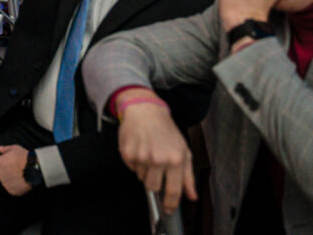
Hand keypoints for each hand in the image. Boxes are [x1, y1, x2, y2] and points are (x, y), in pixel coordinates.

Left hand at [0, 145, 31, 195]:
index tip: (12, 162)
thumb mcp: (15, 148)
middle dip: (6, 171)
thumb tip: (0, 149)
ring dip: (11, 179)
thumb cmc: (24, 158)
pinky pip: (12, 189)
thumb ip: (6, 149)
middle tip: (16, 169)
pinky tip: (22, 181)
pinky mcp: (12, 191)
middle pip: (0, 173)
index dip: (5, 162)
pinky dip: (16, 186)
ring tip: (21, 175)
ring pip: (6, 181)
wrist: (33, 169)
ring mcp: (5, 184)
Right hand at [116, 91, 195, 213]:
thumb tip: (192, 196)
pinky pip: (130, 168)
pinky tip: (139, 149)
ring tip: (148, 154)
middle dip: (154, 182)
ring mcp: (141, 156)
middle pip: (153, 187)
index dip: (171, 203)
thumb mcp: (184, 151)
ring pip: (141, 178)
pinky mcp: (127, 153)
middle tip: (155, 168)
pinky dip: (134, 162)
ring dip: (144, 170)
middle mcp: (158, 159)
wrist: (145, 111)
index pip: (173, 190)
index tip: (168, 209)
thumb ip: (188, 177)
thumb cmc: (166, 130)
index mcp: (175, 159)